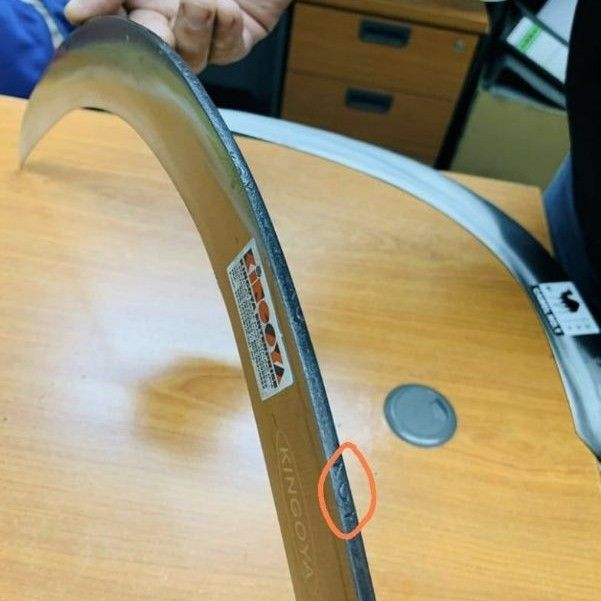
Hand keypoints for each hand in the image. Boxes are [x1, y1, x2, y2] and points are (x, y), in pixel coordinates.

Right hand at [64, 0, 291, 71]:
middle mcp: (171, 14)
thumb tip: (75, 12)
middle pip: (151, 45)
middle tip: (158, 30)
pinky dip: (225, 29)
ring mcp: (205, 30)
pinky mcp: (238, 38)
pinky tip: (228, 7)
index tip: (80, 14)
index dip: (98, 16)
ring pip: (190, 57)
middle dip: (152, 40)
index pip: (113, 15)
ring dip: (193, 29)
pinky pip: (226, 49)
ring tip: (203, 0)